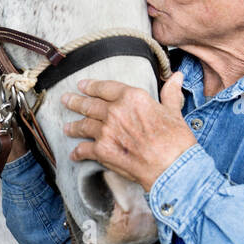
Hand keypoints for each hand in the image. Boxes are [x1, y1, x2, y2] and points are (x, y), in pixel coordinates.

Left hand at [61, 71, 194, 191]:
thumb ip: (170, 93)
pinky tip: (74, 154)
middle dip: (75, 102)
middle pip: (89, 105)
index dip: (91, 86)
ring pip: (84, 126)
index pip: (105, 88)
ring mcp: (106, 131)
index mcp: (132, 97)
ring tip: (67, 127)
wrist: (172, 167)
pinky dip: (78, 152)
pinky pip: (84, 150)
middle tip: (66, 100)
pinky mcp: (102, 151)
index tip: (82, 85)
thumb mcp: (174, 111)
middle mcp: (115, 111)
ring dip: (73, 127)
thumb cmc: (176, 140)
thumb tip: (177, 77)